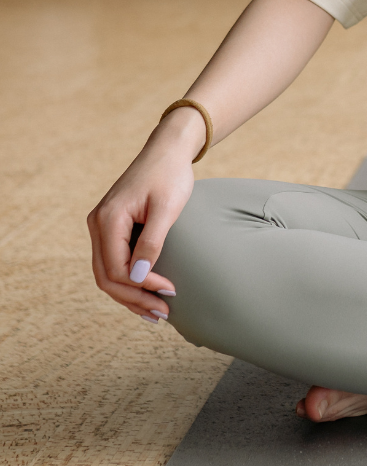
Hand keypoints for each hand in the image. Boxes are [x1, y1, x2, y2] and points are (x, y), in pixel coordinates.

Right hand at [86, 107, 202, 322]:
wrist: (168, 150)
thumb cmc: (171, 175)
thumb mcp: (167, 208)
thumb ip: (153, 242)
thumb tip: (138, 278)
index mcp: (107, 219)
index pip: (115, 268)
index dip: (140, 287)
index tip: (169, 292)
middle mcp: (98, 225)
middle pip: (106, 276)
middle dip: (134, 298)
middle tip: (162, 314)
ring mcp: (103, 227)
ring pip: (108, 273)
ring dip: (131, 295)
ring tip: (156, 313)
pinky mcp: (114, 228)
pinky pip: (115, 261)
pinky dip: (129, 280)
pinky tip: (147, 293)